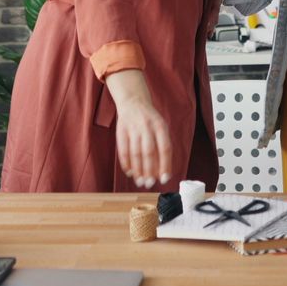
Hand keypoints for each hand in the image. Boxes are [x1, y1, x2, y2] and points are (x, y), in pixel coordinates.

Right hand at [105, 70, 171, 188]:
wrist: (133, 101)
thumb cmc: (150, 119)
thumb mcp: (161, 127)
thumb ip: (162, 146)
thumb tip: (162, 172)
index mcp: (160, 126)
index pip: (165, 148)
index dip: (165, 165)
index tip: (164, 179)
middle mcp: (147, 127)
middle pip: (149, 152)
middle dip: (149, 171)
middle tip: (149, 184)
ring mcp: (133, 128)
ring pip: (135, 153)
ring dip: (138, 170)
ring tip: (140, 181)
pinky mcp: (121, 130)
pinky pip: (123, 150)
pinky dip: (126, 163)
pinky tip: (130, 172)